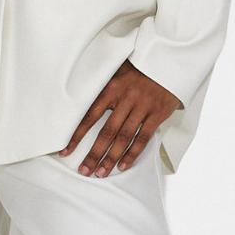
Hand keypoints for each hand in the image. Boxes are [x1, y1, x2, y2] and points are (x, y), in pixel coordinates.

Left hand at [59, 59, 181, 176]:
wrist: (168, 62)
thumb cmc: (139, 68)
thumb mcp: (117, 70)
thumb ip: (102, 85)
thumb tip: (78, 96)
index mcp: (112, 87)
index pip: (90, 116)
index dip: (77, 136)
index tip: (67, 151)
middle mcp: (126, 98)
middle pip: (107, 132)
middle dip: (94, 154)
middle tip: (84, 170)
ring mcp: (142, 107)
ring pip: (124, 138)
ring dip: (111, 157)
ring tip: (101, 172)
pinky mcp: (157, 114)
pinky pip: (143, 138)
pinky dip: (132, 153)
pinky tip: (123, 165)